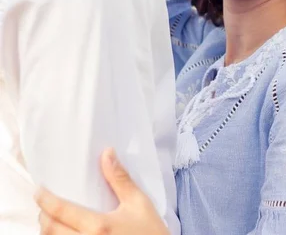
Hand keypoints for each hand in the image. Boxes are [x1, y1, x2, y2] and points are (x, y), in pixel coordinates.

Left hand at [35, 148, 169, 234]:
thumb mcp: (139, 203)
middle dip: (43, 216)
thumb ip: (120, 179)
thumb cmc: (151, 233)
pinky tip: (64, 234)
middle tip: (44, 205)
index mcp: (99, 227)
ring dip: (48, 232)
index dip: (45, 200)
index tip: (38, 191)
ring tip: (51, 221)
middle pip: (51, 230)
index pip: (60, 211)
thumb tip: (107, 154)